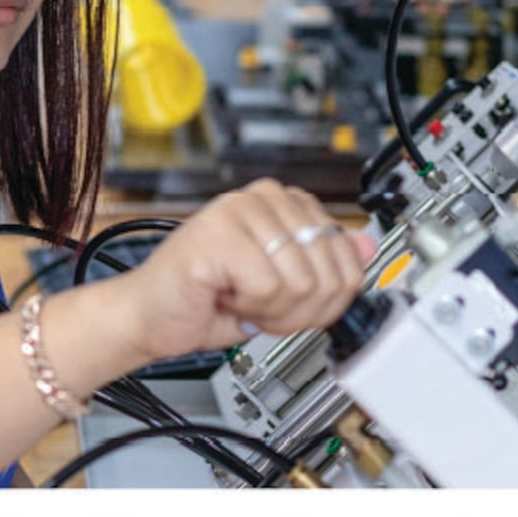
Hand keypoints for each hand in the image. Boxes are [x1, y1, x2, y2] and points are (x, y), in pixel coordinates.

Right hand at [110, 179, 371, 364]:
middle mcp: (265, 197)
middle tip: (261, 306)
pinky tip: (225, 296)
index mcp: (287, 203)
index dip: (326, 300)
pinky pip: (268, 287)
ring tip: (241, 299)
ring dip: (273, 312)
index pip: (349, 258)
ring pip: (302, 282)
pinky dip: (249, 308)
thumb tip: (366, 245)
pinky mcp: (216, 232)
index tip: (290, 301)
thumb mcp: (285, 287)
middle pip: (330, 273)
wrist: (151, 319)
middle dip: (300, 310)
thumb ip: (327, 265)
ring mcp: (239, 209)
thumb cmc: (210, 300)